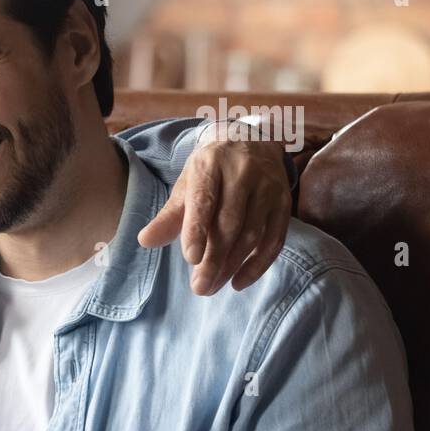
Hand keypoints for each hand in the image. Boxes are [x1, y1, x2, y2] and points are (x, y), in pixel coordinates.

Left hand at [137, 120, 291, 294]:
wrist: (251, 142)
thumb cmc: (211, 171)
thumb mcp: (187, 186)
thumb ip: (169, 215)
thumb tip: (145, 241)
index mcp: (211, 165)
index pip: (204, 201)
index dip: (197, 230)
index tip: (190, 259)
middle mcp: (243, 173)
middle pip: (230, 223)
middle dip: (214, 259)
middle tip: (200, 288)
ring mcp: (268, 188)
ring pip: (253, 233)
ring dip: (232, 265)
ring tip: (211, 286)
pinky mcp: (284, 203)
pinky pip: (275, 239)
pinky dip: (258, 265)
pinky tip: (239, 282)